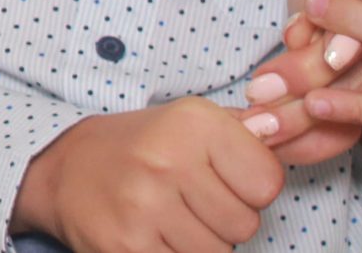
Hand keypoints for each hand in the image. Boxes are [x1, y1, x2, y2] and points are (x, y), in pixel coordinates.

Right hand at [12, 98, 285, 252]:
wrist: (65, 169)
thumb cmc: (142, 147)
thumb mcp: (190, 121)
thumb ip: (247, 131)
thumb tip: (297, 128)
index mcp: (192, 122)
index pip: (267, 182)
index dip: (250, 187)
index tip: (222, 178)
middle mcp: (167, 160)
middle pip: (245, 224)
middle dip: (224, 220)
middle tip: (189, 201)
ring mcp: (144, 207)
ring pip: (217, 252)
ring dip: (200, 243)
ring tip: (171, 218)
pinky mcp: (126, 247)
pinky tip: (154, 235)